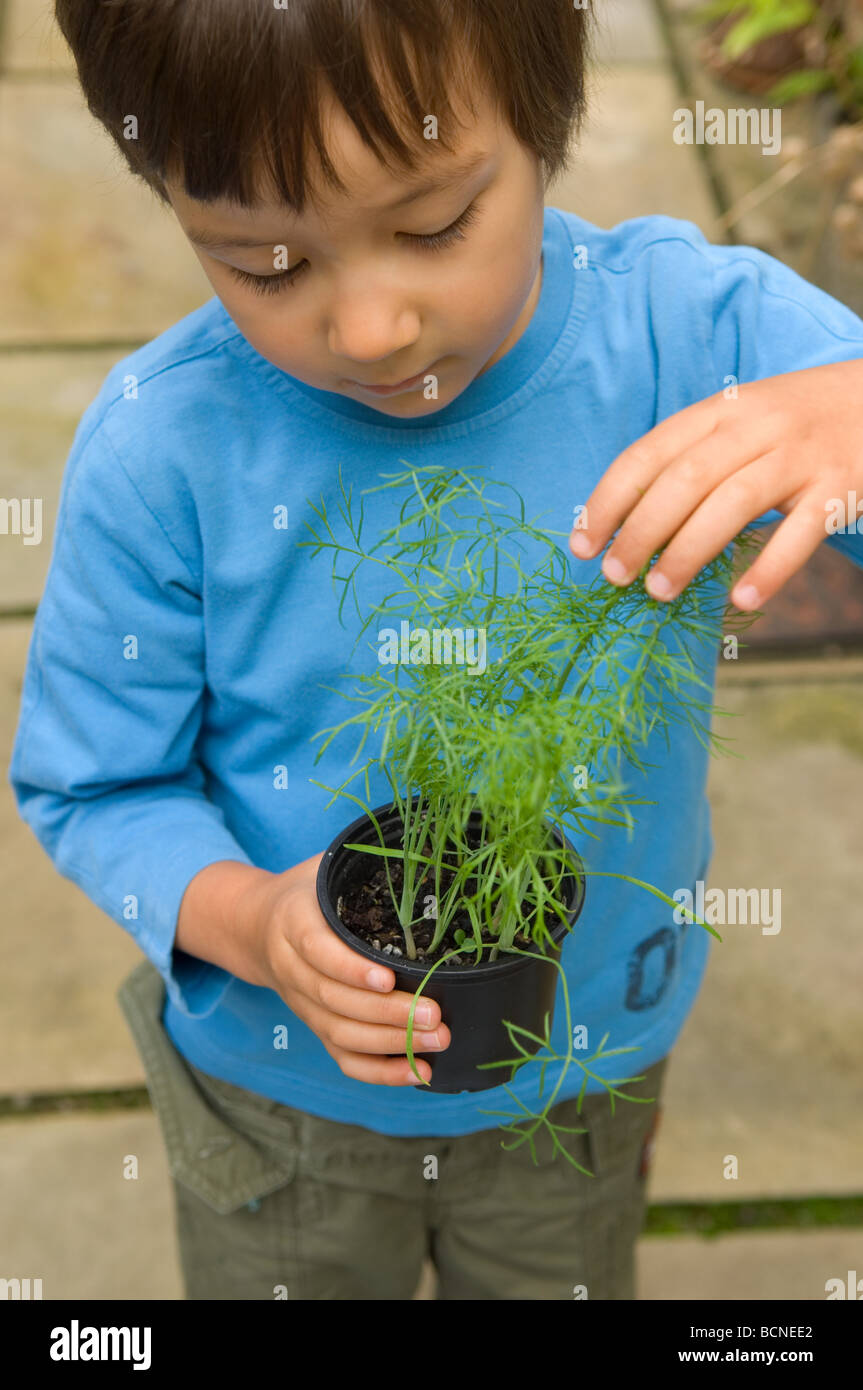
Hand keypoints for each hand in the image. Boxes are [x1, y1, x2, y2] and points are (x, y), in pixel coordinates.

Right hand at [248, 854, 449, 1085]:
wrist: (254, 926)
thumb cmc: (305, 890)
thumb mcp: (322, 866)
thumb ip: (357, 864)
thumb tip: (422, 850)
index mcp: (292, 923)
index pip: (317, 952)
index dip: (350, 969)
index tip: (388, 979)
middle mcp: (291, 968)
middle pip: (334, 1001)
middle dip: (387, 1014)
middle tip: (436, 1014)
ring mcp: (302, 1003)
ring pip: (339, 1034)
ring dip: (390, 1044)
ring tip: (438, 1039)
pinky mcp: (315, 1026)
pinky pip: (342, 1058)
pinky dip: (380, 1072)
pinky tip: (419, 1072)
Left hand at [569, 359, 862, 609]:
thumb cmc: (795, 423)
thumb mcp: (741, 421)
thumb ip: (692, 460)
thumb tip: (627, 524)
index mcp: (720, 409)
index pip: (648, 454)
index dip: (609, 501)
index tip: (582, 545)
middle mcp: (757, 426)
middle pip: (684, 480)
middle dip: (640, 532)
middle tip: (615, 577)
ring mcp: (800, 455)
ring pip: (732, 502)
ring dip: (688, 552)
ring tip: (658, 592)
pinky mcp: (840, 486)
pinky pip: (800, 533)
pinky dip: (769, 570)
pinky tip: (742, 601)